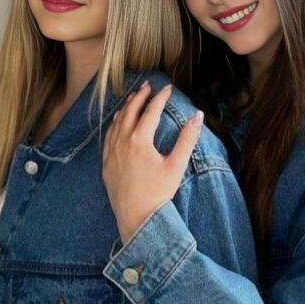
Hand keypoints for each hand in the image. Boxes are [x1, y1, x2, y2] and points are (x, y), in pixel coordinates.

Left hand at [102, 81, 203, 243]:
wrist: (137, 218)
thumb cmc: (159, 193)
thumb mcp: (177, 165)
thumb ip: (187, 138)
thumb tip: (198, 115)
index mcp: (140, 140)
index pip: (151, 111)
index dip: (160, 98)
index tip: (168, 88)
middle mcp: (122, 142)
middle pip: (130, 111)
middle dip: (140, 97)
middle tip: (148, 86)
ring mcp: (111, 153)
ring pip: (117, 122)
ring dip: (126, 108)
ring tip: (133, 98)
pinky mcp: (106, 164)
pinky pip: (108, 136)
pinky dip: (114, 124)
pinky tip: (118, 122)